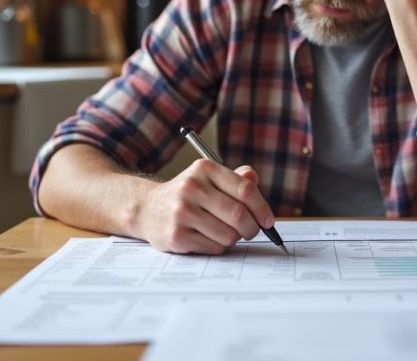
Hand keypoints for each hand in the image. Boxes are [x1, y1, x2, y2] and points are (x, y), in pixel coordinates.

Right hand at [134, 160, 275, 253]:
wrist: (147, 209)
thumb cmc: (188, 194)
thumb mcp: (208, 179)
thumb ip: (235, 179)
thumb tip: (253, 178)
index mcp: (204, 169)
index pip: (244, 189)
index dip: (262, 208)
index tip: (268, 220)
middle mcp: (191, 188)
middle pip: (239, 215)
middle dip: (252, 228)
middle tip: (252, 231)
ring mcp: (182, 212)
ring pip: (228, 235)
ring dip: (234, 238)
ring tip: (226, 232)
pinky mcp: (176, 236)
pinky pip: (214, 248)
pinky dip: (219, 246)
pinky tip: (208, 238)